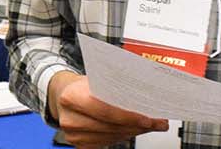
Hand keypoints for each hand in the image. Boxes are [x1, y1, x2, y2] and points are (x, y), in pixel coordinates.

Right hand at [47, 72, 166, 147]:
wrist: (63, 95)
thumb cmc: (81, 86)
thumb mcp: (95, 79)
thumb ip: (115, 87)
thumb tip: (145, 96)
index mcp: (71, 97)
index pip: (106, 110)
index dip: (129, 116)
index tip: (149, 118)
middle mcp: (70, 119)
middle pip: (111, 126)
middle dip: (138, 125)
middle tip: (157, 122)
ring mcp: (74, 134)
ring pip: (112, 136)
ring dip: (133, 131)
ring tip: (149, 125)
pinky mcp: (80, 144)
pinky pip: (107, 142)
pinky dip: (123, 136)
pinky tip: (134, 129)